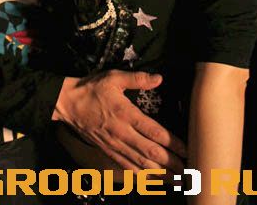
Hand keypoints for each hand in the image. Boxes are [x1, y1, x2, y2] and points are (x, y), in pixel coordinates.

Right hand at [52, 70, 185, 175]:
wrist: (67, 104)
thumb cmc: (91, 89)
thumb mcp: (113, 77)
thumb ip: (137, 78)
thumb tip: (158, 78)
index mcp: (125, 114)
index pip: (154, 132)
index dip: (173, 143)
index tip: (187, 149)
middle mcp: (121, 133)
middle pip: (151, 152)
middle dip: (172, 163)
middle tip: (189, 170)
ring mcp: (114, 144)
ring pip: (141, 163)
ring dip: (161, 173)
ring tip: (177, 179)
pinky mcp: (108, 150)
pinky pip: (127, 166)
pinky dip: (142, 175)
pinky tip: (153, 179)